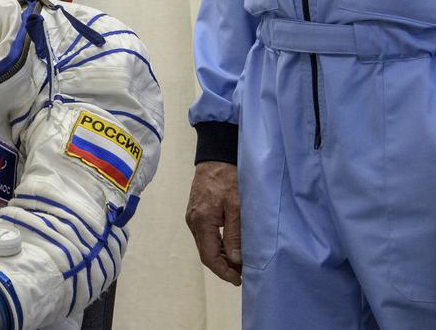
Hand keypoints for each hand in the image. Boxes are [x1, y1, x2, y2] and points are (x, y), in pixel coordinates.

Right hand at [185, 160, 241, 284]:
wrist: (215, 158)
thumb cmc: (228, 179)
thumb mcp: (237, 206)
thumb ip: (235, 233)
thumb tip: (236, 260)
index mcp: (201, 221)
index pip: (209, 256)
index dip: (223, 272)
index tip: (239, 280)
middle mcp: (193, 222)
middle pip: (206, 253)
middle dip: (224, 267)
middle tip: (244, 274)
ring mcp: (193, 218)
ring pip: (206, 246)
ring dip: (222, 257)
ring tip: (241, 264)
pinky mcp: (197, 213)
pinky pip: (206, 237)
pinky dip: (219, 246)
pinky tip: (232, 248)